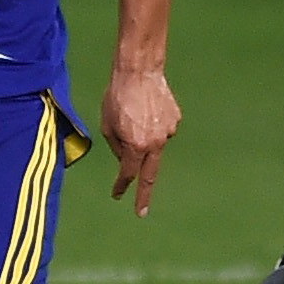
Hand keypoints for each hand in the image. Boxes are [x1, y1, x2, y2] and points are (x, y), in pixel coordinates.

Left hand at [100, 66, 180, 216]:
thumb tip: (125, 157)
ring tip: (134, 113)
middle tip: (142, 212)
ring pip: (153, 145)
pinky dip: (153, 125)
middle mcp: (155, 143)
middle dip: (144, 195)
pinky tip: (146, 109)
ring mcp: (168, 132)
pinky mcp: (175, 120)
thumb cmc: (118, 96)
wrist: (140, 71)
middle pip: (149, 174)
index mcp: (135, 146)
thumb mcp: (107, 124)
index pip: (127, 174)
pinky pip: (161, 129)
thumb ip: (116, 146)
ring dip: (143, 138)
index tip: (117, 196)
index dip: (121, 186)